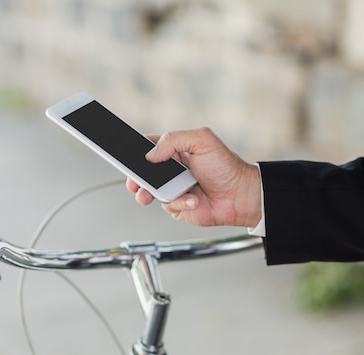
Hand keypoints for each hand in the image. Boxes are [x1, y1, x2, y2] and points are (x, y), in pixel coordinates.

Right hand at [126, 127, 261, 227]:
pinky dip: (180, 202)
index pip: (148, 147)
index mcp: (176, 150)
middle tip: (133, 182)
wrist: (240, 195)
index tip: (123, 154)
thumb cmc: (226, 167)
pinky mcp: (178, 205)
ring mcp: (174, 188)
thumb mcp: (202, 141)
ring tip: (148, 195)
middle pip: (143, 172)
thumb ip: (174, 140)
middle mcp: (172, 169)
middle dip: (135, 177)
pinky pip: (168, 205)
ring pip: (150, 191)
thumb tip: (151, 154)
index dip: (134, 151)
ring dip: (151, 193)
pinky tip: (194, 199)